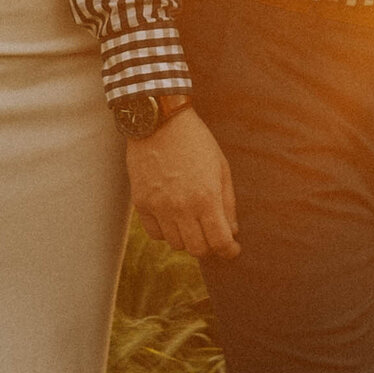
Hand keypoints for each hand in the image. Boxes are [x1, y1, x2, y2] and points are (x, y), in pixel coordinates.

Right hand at [125, 101, 239, 260]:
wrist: (159, 122)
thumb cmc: (196, 141)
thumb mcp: (221, 167)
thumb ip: (228, 203)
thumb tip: (231, 232)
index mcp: (206, 197)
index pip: (220, 242)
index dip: (229, 250)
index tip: (232, 248)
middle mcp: (182, 207)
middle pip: (198, 249)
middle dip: (210, 246)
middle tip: (212, 235)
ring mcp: (159, 207)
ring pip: (176, 244)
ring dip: (187, 237)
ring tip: (191, 221)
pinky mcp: (141, 203)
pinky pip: (155, 233)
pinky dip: (166, 231)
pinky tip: (172, 216)